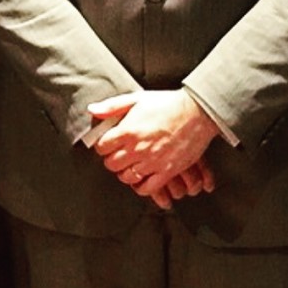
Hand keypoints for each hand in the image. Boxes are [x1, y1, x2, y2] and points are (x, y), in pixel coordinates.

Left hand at [88, 90, 218, 203]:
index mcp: (128, 131)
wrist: (196, 113)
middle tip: (116, 154)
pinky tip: (141, 178)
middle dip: (111, 159)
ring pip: (127, 177)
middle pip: (112, 164)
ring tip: (128, 165)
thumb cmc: (166, 104)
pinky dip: (141, 187)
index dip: (101, 146)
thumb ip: (111, 106)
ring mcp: (153, 162)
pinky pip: (148, 188)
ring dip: (124, 172)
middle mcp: (138, 149)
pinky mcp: (168, 171)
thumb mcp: (136, 99)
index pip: (102, 147)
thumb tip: (91, 110)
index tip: (106, 144)